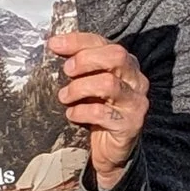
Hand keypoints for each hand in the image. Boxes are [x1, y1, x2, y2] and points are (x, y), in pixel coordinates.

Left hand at [49, 32, 146, 188]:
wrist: (110, 149)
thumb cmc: (96, 110)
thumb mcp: (86, 84)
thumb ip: (76, 65)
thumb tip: (54, 45)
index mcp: (125, 63)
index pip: (102, 42)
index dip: (77, 41)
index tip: (54, 44)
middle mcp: (136, 79)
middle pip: (115, 56)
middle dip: (85, 60)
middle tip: (66, 71)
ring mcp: (136, 102)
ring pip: (108, 84)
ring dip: (79, 88)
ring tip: (65, 97)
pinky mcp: (131, 124)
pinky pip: (102, 113)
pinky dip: (81, 112)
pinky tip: (72, 115)